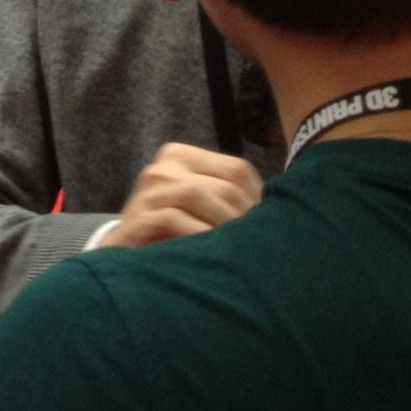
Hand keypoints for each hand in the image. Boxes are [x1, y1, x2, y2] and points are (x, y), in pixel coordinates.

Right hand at [98, 142, 261, 249]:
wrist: (127, 254)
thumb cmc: (175, 231)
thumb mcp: (204, 206)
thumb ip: (230, 196)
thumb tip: (283, 206)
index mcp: (181, 156)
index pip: (236, 170)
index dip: (255, 200)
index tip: (258, 227)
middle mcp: (162, 167)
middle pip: (221, 186)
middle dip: (242, 219)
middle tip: (250, 246)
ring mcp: (147, 191)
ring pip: (196, 195)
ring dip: (222, 227)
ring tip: (232, 250)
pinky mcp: (136, 217)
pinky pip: (172, 218)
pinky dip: (195, 235)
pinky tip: (207, 253)